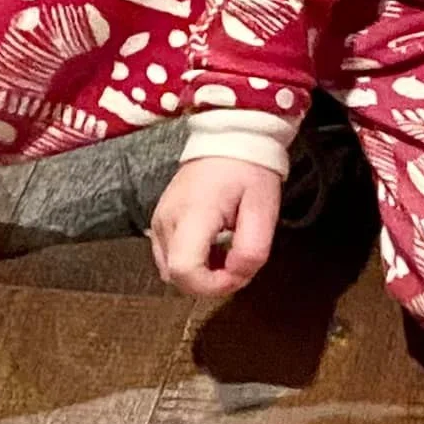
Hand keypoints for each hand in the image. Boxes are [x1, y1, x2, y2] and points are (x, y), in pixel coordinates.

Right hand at [150, 156, 282, 297]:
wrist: (230, 137)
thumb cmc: (248, 169)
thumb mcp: (264, 208)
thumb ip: (252, 250)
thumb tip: (236, 277)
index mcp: (192, 214)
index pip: (184, 271)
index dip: (212, 286)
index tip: (238, 274)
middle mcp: (167, 220)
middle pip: (177, 277)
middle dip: (211, 282)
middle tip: (238, 262)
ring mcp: (159, 221)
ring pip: (173, 271)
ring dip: (202, 274)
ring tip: (227, 250)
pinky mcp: (160, 221)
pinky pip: (171, 258)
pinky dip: (193, 262)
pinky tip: (214, 246)